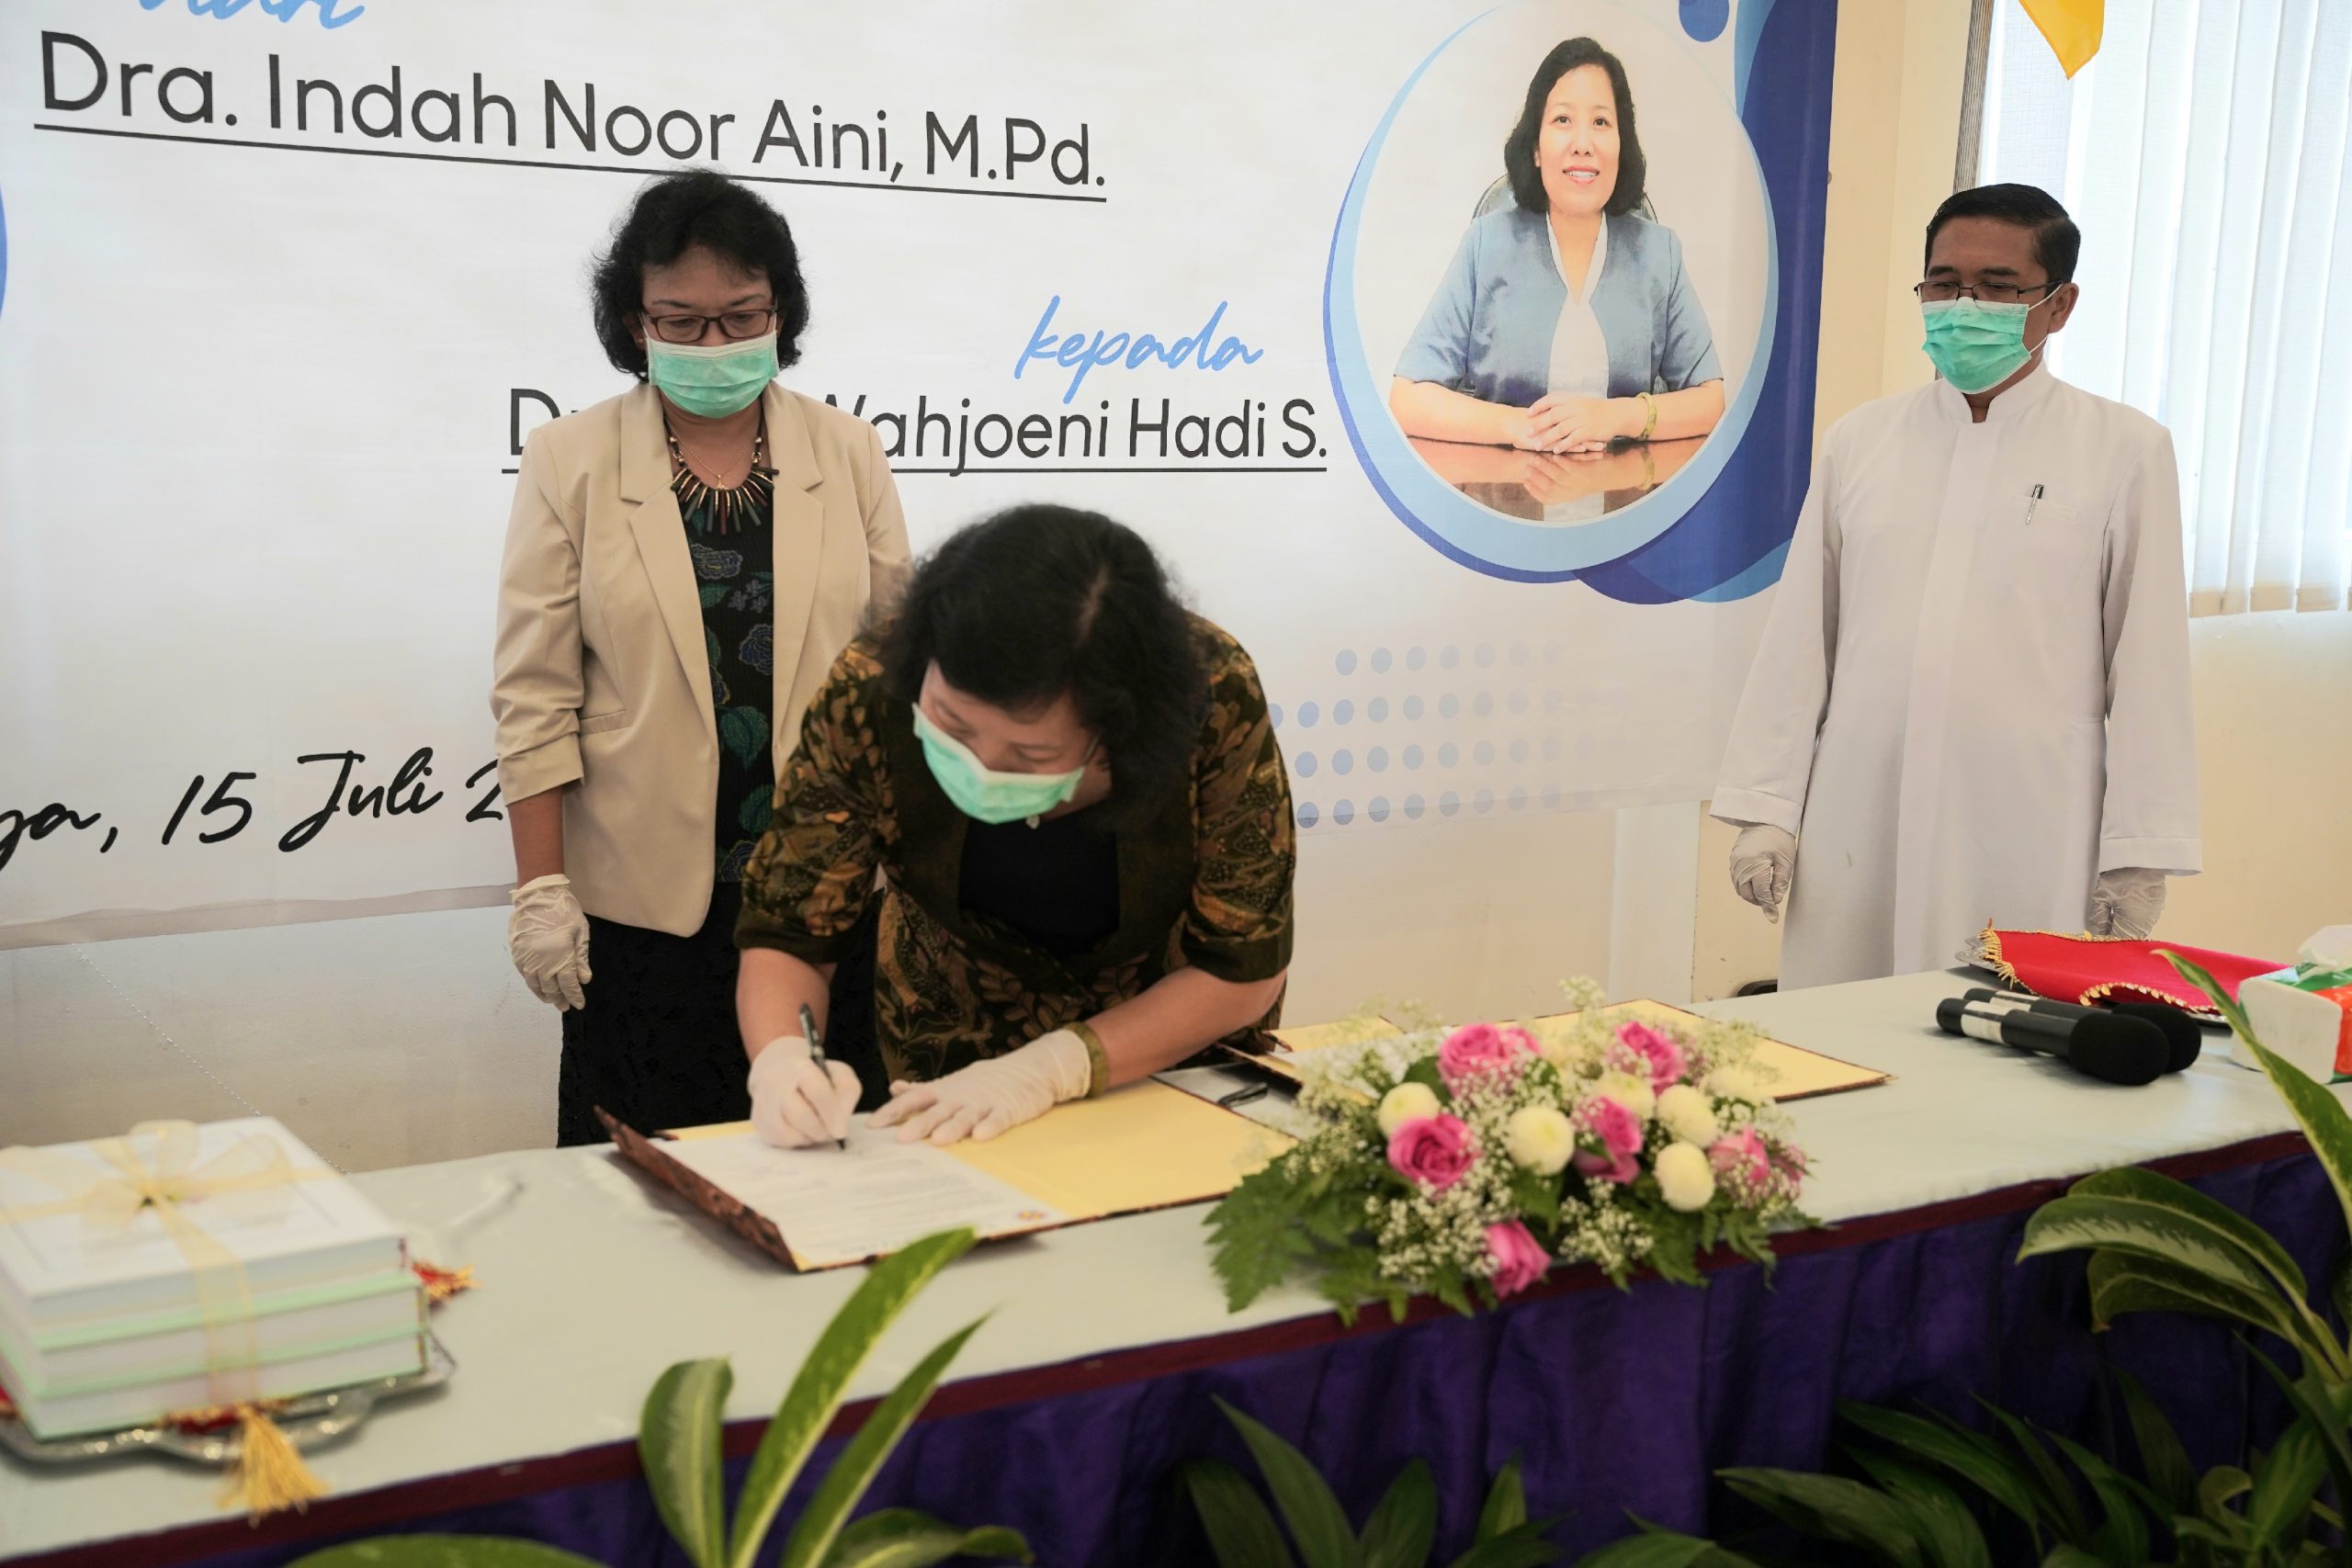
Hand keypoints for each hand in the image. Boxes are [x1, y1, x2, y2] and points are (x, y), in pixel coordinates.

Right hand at [508, 873, 590, 1008]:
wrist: (537, 896)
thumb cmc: (563, 911)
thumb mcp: (580, 932)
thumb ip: (581, 957)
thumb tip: (585, 979)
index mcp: (560, 956)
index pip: (568, 984)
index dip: (574, 996)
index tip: (579, 1004)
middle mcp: (542, 961)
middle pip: (551, 987)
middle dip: (559, 998)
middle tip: (565, 1006)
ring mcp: (527, 958)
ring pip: (535, 984)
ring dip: (544, 994)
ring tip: (551, 1001)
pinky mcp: (517, 953)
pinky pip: (524, 975)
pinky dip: (532, 984)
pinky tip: (538, 987)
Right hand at [748, 1035, 861, 1147]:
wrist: (782, 1074)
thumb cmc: (817, 1077)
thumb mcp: (839, 1074)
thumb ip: (847, 1092)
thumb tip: (838, 1128)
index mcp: (799, 1067)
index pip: (817, 1091)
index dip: (832, 1113)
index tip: (841, 1129)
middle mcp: (776, 1083)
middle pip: (800, 1115)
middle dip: (820, 1130)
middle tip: (830, 1132)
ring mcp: (764, 1103)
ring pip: (789, 1133)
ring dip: (809, 1137)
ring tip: (818, 1129)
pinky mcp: (759, 1122)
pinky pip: (781, 1142)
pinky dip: (798, 1141)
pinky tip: (803, 1131)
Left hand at [869, 1029, 1093, 1145]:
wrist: (1030, 1068)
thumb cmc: (985, 1080)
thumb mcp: (951, 1083)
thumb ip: (923, 1090)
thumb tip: (895, 1089)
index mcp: (945, 1091)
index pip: (914, 1099)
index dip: (894, 1111)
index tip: (873, 1125)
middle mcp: (960, 1097)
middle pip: (937, 1110)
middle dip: (919, 1124)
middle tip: (901, 1138)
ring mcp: (985, 1103)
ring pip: (966, 1116)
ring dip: (952, 1127)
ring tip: (939, 1140)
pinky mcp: (1008, 1109)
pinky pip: (999, 1119)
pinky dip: (990, 1126)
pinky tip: (981, 1136)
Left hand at [1518, 394, 1630, 453]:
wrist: (1617, 413)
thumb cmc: (1596, 410)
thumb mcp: (1580, 402)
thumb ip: (1565, 405)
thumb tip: (1546, 410)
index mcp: (1572, 399)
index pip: (1551, 399)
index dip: (1538, 405)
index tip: (1527, 413)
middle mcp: (1576, 407)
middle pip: (1553, 415)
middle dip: (1539, 424)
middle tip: (1527, 433)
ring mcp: (1583, 419)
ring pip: (1561, 429)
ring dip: (1548, 438)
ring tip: (1538, 446)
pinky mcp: (1589, 430)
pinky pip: (1573, 439)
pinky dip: (1563, 445)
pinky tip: (1556, 451)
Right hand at [1729, 825, 1797, 923]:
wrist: (1766, 819)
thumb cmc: (1780, 839)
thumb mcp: (1786, 861)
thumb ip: (1781, 882)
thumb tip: (1775, 901)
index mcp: (1756, 863)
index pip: (1761, 892)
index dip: (1768, 906)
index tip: (1773, 918)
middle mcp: (1741, 864)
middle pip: (1747, 893)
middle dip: (1759, 901)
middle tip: (1771, 902)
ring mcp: (1734, 862)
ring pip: (1740, 888)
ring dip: (1751, 894)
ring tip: (1765, 894)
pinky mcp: (1733, 859)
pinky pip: (1737, 879)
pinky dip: (1746, 886)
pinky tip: (1756, 885)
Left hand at [2088, 867, 2166, 939]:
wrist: (2142, 856)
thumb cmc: (2121, 877)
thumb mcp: (2101, 897)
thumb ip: (2097, 918)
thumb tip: (2095, 932)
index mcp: (2132, 927)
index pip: (2115, 943)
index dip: (2103, 940)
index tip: (2093, 935)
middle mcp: (2146, 925)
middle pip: (2127, 937)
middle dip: (2113, 933)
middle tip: (2101, 922)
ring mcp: (2154, 916)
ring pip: (2135, 929)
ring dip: (2123, 925)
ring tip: (2111, 913)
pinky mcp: (2157, 906)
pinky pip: (2143, 919)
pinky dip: (2132, 917)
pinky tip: (2123, 907)